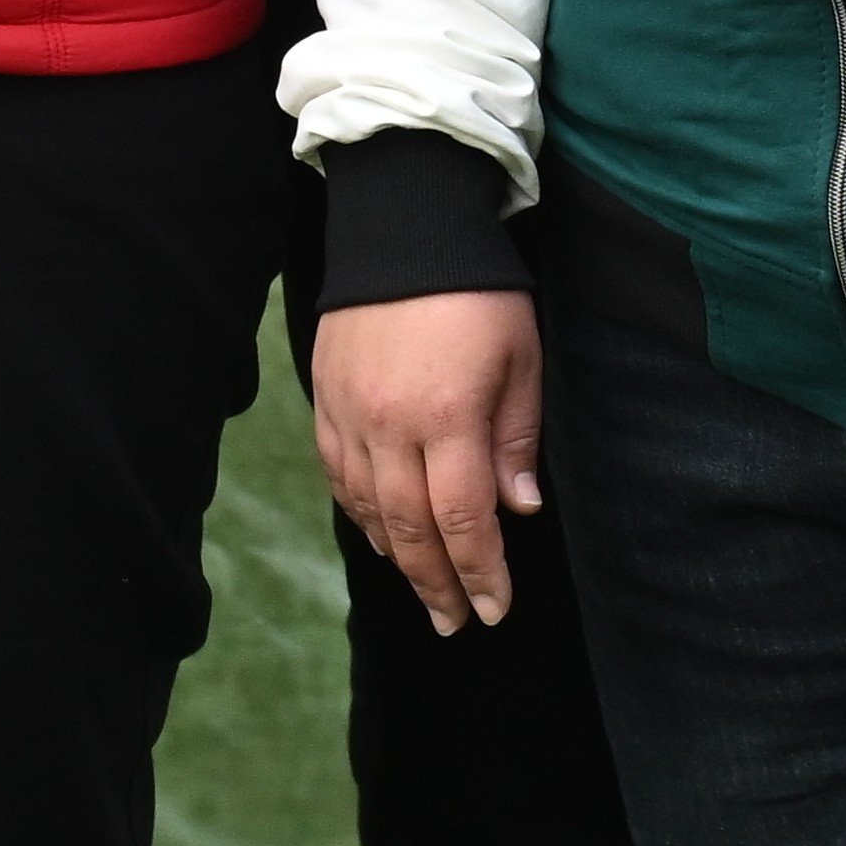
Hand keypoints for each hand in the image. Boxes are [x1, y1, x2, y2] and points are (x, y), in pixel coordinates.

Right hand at [309, 288, 540, 633]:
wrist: (405, 223)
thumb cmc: (479, 293)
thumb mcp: (521, 360)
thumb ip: (516, 440)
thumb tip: (518, 512)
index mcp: (446, 416)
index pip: (462, 520)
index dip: (480, 573)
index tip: (495, 610)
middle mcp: (389, 423)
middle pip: (410, 527)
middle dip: (436, 583)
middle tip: (455, 622)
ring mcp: (349, 410)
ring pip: (367, 506)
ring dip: (396, 557)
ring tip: (422, 591)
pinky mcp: (324, 395)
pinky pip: (337, 471)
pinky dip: (358, 510)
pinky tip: (379, 531)